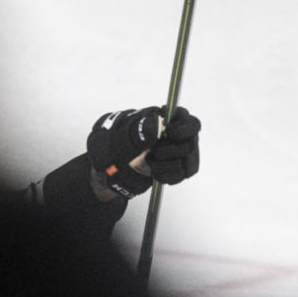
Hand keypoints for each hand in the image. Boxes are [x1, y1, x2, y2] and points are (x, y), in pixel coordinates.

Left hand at [86, 106, 200, 197]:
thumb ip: (140, 131)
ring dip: (168, 166)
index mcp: (162, 120)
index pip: (188, 121)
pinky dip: (169, 177)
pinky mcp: (174, 168)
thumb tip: (158, 123)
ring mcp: (176, 152)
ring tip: (150, 164)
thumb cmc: (112, 146)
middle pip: (190, 143)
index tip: (172, 134)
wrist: (107, 168)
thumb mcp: (120, 137)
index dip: (184, 128)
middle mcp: (174, 135)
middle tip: (154, 153)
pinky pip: (182, 174)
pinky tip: (155, 173)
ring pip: (188, 161)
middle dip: (171, 151)